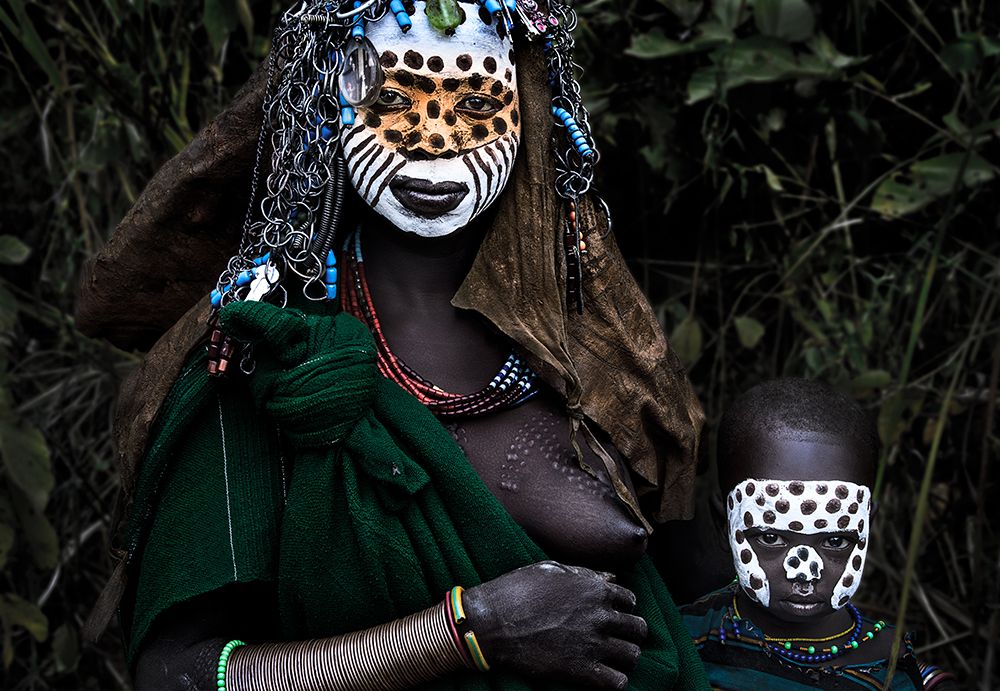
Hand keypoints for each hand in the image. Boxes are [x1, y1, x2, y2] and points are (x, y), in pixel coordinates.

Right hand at [463, 561, 646, 689]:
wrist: (492, 622)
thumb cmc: (516, 590)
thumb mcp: (550, 570)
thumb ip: (584, 574)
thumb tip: (610, 577)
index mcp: (595, 589)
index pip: (630, 601)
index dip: (623, 608)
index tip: (613, 615)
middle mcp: (601, 615)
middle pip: (638, 629)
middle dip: (631, 634)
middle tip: (618, 639)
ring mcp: (593, 644)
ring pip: (632, 655)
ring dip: (625, 658)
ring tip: (613, 659)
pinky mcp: (581, 670)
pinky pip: (617, 682)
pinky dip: (615, 681)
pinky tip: (604, 677)